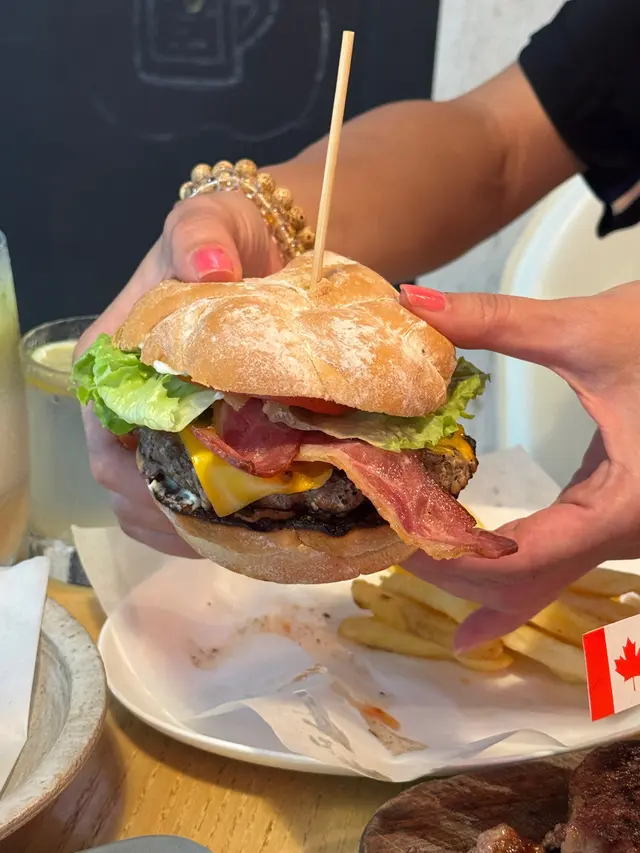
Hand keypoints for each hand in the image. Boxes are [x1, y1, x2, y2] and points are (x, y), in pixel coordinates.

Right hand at [77, 191, 281, 556]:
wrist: (261, 241)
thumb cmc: (224, 236)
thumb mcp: (206, 224)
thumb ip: (200, 237)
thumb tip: (208, 267)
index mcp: (110, 360)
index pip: (104, 436)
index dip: (134, 480)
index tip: (181, 505)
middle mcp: (123, 399)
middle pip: (123, 478)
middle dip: (162, 515)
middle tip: (215, 539)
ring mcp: (155, 419)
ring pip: (145, 494)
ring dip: (179, 526)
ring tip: (226, 544)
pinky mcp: (188, 428)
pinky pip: (175, 487)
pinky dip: (196, 517)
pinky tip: (229, 531)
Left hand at [400, 281, 639, 647]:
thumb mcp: (586, 330)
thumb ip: (497, 321)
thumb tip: (414, 304)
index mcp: (625, 506)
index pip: (521, 560)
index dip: (449, 558)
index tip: (391, 534)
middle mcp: (627, 535)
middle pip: (525, 580)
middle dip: (451, 569)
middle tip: (381, 541)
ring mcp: (622, 532)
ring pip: (540, 579)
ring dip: (472, 573)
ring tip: (405, 554)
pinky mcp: (611, 514)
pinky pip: (555, 560)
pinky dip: (504, 570)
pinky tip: (468, 602)